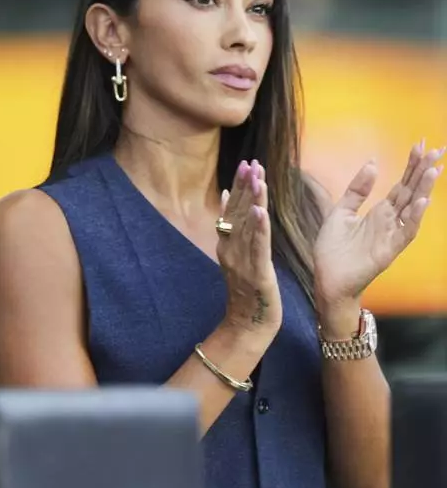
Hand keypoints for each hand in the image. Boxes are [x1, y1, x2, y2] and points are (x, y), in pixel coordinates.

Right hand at [217, 159, 282, 335]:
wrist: (247, 324)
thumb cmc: (247, 292)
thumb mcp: (238, 256)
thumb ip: (234, 228)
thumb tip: (227, 196)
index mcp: (227, 244)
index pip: (233, 209)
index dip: (239, 186)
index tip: (246, 164)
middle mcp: (229, 248)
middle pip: (237, 212)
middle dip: (245, 186)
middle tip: (252, 162)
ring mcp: (240, 260)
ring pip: (247, 225)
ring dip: (251, 199)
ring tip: (257, 177)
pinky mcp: (255, 272)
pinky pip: (257, 246)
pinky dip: (258, 227)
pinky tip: (260, 210)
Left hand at [313, 141, 441, 311]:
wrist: (327, 278)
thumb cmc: (333, 248)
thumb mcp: (341, 212)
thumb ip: (357, 190)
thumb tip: (373, 163)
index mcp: (380, 211)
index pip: (401, 184)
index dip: (411, 166)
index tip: (421, 145)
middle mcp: (391, 220)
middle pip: (412, 191)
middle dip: (424, 171)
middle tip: (438, 149)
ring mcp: (392, 234)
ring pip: (414, 208)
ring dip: (424, 189)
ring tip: (434, 170)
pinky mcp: (390, 249)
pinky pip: (407, 231)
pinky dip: (415, 216)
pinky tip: (422, 201)